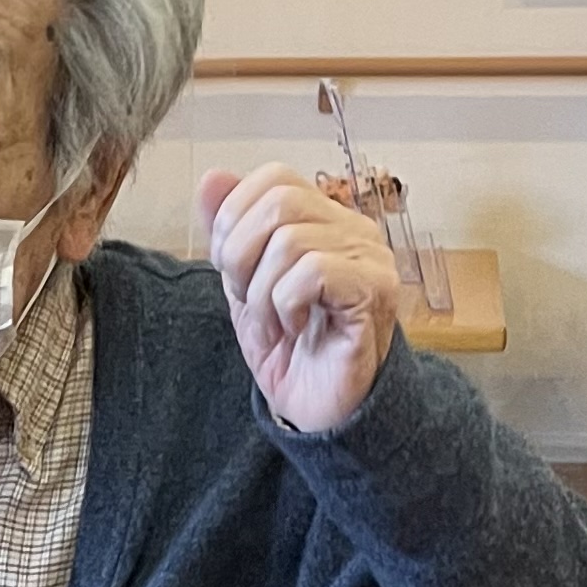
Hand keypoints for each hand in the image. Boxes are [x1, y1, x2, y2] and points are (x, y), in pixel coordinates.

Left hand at [197, 162, 400, 435]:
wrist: (319, 410)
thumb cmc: (290, 349)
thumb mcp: (243, 283)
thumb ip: (228, 230)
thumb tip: (212, 177)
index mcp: (325, 220)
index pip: (275, 177)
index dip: (235, 217)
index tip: (232, 270)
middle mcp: (354, 230)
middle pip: (280, 201)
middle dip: (242, 254)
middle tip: (247, 298)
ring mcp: (369, 259)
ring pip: (290, 240)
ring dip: (262, 291)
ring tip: (273, 323)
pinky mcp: (375, 292)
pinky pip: (312, 272)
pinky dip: (285, 304)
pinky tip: (295, 328)